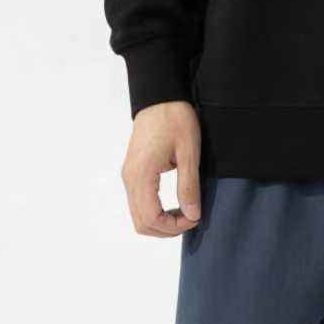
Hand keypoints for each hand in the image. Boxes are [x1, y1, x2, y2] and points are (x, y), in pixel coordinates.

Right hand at [121, 100, 202, 234]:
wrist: (160, 94)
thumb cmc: (176, 118)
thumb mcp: (189, 152)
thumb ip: (189, 185)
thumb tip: (192, 215)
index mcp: (142, 175)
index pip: (151, 218)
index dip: (174, 227)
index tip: (194, 217)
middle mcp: (130, 178)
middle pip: (141, 223)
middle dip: (166, 229)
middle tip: (190, 217)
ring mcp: (129, 174)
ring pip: (138, 214)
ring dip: (160, 221)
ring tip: (184, 211)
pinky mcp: (132, 170)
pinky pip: (138, 201)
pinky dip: (153, 210)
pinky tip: (172, 203)